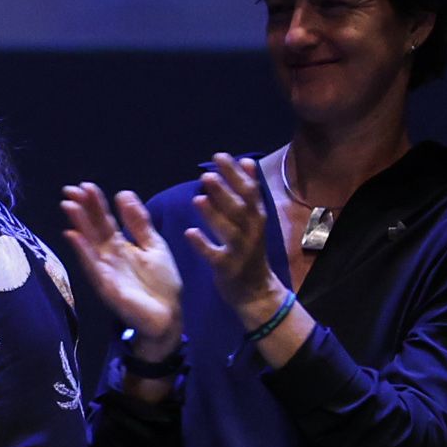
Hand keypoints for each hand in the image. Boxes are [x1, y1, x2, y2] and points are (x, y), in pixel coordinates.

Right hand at [57, 183, 183, 354]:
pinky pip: (92, 265)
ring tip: (68, 205)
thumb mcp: (154, 245)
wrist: (169, 315)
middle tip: (69, 189)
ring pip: (89, 242)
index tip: (85, 185)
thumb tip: (123, 193)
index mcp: (121, 245)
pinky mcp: (106, 285)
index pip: (105, 220)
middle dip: (82, 209)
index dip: (96, 203)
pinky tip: (73, 235)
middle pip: (93, 228)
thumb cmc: (162, 283)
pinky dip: (82, 250)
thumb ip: (139, 222)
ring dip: (78, 224)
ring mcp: (105, 270)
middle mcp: (108, 255)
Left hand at [186, 154, 286, 324]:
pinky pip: (215, 256)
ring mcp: (241, 251)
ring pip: (229, 230)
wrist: (256, 290)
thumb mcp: (254, 219)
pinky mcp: (229, 268)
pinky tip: (189, 233)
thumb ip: (249, 193)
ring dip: (214, 215)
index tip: (220, 156)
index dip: (235, 173)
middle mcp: (253, 231)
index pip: (249, 190)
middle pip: (240, 208)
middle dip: (224, 191)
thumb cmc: (249, 249)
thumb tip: (246, 161)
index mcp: (257, 217)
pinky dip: (203, 244)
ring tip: (197, 199)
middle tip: (206, 175)